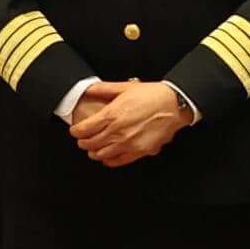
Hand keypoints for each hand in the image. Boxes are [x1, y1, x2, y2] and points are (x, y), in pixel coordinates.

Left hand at [71, 78, 190, 165]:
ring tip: (93, 149)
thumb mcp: (125, 87)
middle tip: (82, 140)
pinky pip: (118, 161)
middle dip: (83, 142)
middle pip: (90, 143)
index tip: (75, 131)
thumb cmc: (152, 95)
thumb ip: (104, 89)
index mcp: (111, 115)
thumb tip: (89, 89)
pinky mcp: (139, 151)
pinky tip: (107, 157)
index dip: (76, 131)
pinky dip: (109, 160)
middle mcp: (117, 132)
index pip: (84, 129)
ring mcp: (128, 143)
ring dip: (94, 152)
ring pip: (101, 154)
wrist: (174, 105)